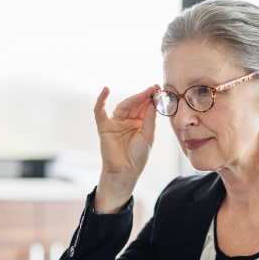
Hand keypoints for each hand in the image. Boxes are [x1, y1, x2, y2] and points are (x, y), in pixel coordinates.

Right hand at [93, 84, 159, 211]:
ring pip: (123, 106)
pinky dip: (101, 100)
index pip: (145, 107)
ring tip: (144, 93)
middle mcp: (127, 121)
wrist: (125, 171)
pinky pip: (99, 111)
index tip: (158, 88)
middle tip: (153, 88)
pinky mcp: (104, 127)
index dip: (151, 98)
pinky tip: (105, 90)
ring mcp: (115, 123)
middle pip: (134, 105)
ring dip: (133, 99)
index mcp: (139, 124)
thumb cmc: (138, 157)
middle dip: (143, 96)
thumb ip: (149, 119)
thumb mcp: (148, 136)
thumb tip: (152, 102)